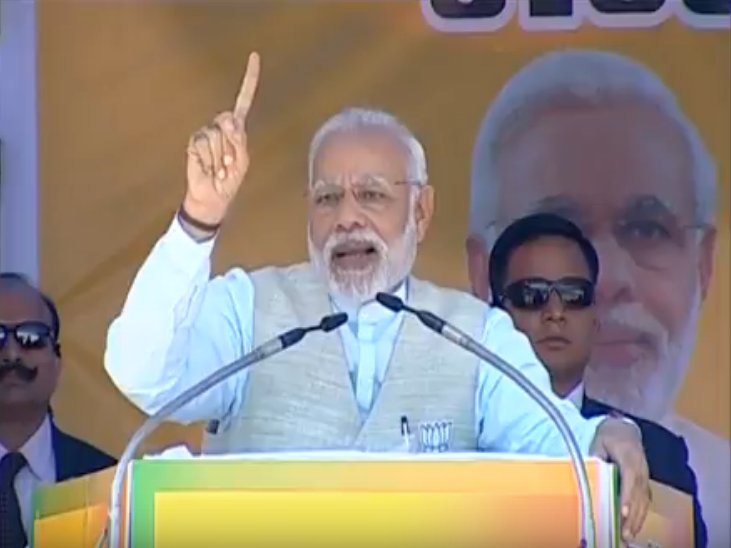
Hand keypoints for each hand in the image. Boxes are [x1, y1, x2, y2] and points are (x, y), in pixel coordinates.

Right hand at [183, 52, 260, 225]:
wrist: (212, 197)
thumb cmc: (229, 181)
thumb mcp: (242, 161)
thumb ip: (238, 139)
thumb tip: (228, 118)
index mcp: (238, 129)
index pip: (244, 99)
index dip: (249, 79)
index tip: (254, 56)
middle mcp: (221, 127)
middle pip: (228, 121)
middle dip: (231, 145)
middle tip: (230, 164)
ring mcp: (206, 134)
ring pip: (216, 136)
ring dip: (220, 157)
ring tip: (219, 169)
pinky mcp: (194, 143)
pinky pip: (203, 144)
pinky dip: (208, 160)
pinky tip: (208, 168)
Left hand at [590, 417, 650, 542]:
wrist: (624, 430)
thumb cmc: (609, 436)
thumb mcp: (599, 441)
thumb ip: (596, 455)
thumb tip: (591, 469)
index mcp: (629, 456)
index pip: (630, 478)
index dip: (627, 496)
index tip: (623, 512)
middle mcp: (641, 468)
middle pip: (638, 494)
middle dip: (632, 515)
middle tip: (624, 533)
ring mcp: (645, 476)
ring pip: (644, 500)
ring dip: (637, 519)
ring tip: (628, 536)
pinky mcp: (644, 483)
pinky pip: (645, 501)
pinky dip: (640, 515)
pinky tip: (634, 527)